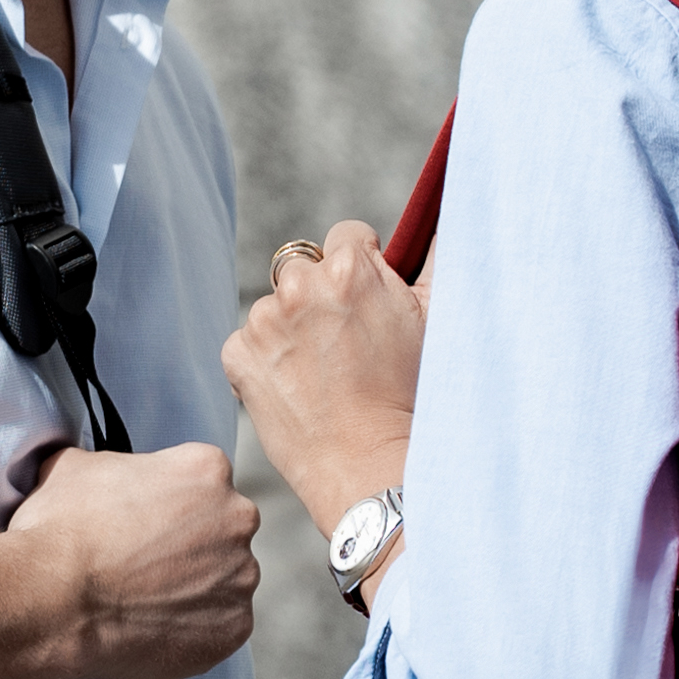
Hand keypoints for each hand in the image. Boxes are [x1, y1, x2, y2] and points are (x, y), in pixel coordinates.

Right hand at [8, 440, 260, 678]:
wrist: (53, 601)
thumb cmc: (62, 532)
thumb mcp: (74, 465)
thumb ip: (111, 464)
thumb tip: (103, 475)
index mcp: (206, 468)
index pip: (203, 482)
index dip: (172, 505)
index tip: (147, 524)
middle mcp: (237, 518)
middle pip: (224, 530)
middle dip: (192, 546)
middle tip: (146, 566)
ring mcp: (240, 577)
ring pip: (225, 581)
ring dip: (195, 590)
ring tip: (145, 601)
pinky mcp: (234, 627)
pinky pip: (221, 627)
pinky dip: (194, 630)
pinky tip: (154, 628)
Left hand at [221, 221, 425, 544]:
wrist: (369, 464)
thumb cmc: (411, 395)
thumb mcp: (436, 318)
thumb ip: (436, 256)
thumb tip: (441, 214)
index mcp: (350, 267)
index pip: (347, 237)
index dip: (362, 270)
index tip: (368, 305)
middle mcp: (299, 285)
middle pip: (306, 268)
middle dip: (323, 296)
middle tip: (347, 345)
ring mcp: (263, 321)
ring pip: (277, 307)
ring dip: (293, 329)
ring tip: (324, 373)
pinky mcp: (237, 356)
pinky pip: (249, 343)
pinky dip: (266, 361)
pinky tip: (297, 388)